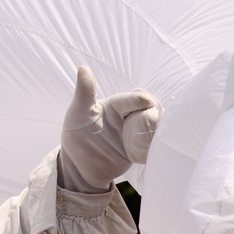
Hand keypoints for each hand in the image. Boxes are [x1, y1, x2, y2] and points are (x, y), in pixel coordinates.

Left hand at [59, 66, 160, 192]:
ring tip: (150, 140)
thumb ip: (84, 92)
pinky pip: (155, 145)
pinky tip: (153, 150)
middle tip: (152, 122)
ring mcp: (138, 132)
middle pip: (151, 110)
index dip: (138, 100)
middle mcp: (130, 116)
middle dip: (152, 115)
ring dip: (156, 132)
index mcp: (116, 104)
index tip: (145, 101)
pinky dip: (156, 147)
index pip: (132, 98)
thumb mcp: (78, 113)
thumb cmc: (76, 135)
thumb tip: (83, 68)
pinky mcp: (143, 148)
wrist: (80, 166)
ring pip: (156, 127)